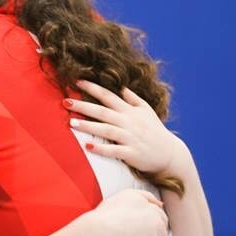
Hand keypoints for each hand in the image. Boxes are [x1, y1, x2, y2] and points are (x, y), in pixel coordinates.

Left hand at [65, 80, 186, 174]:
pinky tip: (87, 146)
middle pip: (103, 111)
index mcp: (130, 111)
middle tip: (65, 101)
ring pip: (106, 129)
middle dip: (84, 106)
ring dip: (88, 126)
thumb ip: (133, 98)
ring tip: (71, 122)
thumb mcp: (146, 111)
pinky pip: (114, 150)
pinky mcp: (131, 153)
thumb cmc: (155, 131)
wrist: (170, 154)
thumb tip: (121, 86)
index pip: (109, 96)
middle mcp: (129, 122)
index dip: (93, 88)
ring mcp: (130, 138)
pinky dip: (101, 148)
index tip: (77, 81)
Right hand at [87, 189, 168, 235]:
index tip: (150, 226)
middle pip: (162, 232)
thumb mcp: (128, 195)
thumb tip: (159, 203)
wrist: (101, 230)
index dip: (155, 221)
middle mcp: (156, 225)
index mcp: (152, 210)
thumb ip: (146, 196)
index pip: (161, 216)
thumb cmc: (109, 213)